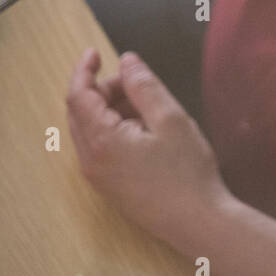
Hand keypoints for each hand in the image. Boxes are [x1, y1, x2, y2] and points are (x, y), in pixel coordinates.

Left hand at [66, 47, 230, 248]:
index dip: (84, 70)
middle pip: (81, 112)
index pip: (78, 96)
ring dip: (110, 109)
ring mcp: (98, 177)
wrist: (197, 223)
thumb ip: (144, 86)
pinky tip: (144, 128)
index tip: (96, 52)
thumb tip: (126, 61)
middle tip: (136, 81)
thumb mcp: (170, 119)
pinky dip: (113, 127)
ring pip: (90, 130)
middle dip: (102, 89)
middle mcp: (90, 160)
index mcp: (101, 141)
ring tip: (147, 104)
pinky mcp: (110, 187)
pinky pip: (99, 147)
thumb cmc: (187, 171)